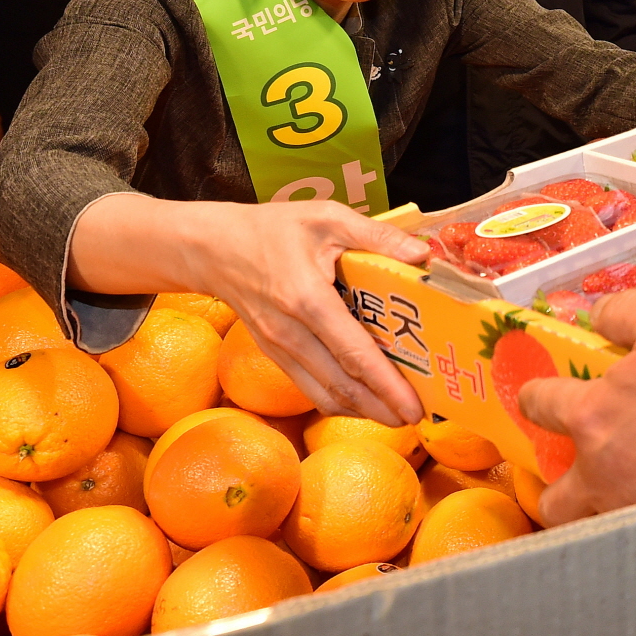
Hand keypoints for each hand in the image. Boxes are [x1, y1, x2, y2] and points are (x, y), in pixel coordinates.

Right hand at [70, 193, 431, 424]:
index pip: (353, 352)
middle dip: (380, 407)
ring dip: (360, 410)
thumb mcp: (328, 217)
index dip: (386, 384)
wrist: (212, 247)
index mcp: (307, 298)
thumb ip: (378, 236)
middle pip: (341, 384)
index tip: (414, 405)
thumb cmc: (273, 229)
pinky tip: (362, 402)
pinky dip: (336, 400)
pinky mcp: (272, 354)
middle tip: (417, 418)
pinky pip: (308, 386)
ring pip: (323, 393)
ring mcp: (278, 348)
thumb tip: (423, 255)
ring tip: (396, 416)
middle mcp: (290, 332)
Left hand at [519, 289, 635, 524]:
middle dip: (556, 490)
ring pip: (595, 527)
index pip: (541, 403)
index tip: (537, 396)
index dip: (535, 396)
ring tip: (623, 499)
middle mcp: (600, 473)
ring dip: (599, 514)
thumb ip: (626, 312)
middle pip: (555, 499)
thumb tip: (597, 317)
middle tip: (580, 473)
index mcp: (591, 415)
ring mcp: (633, 512)